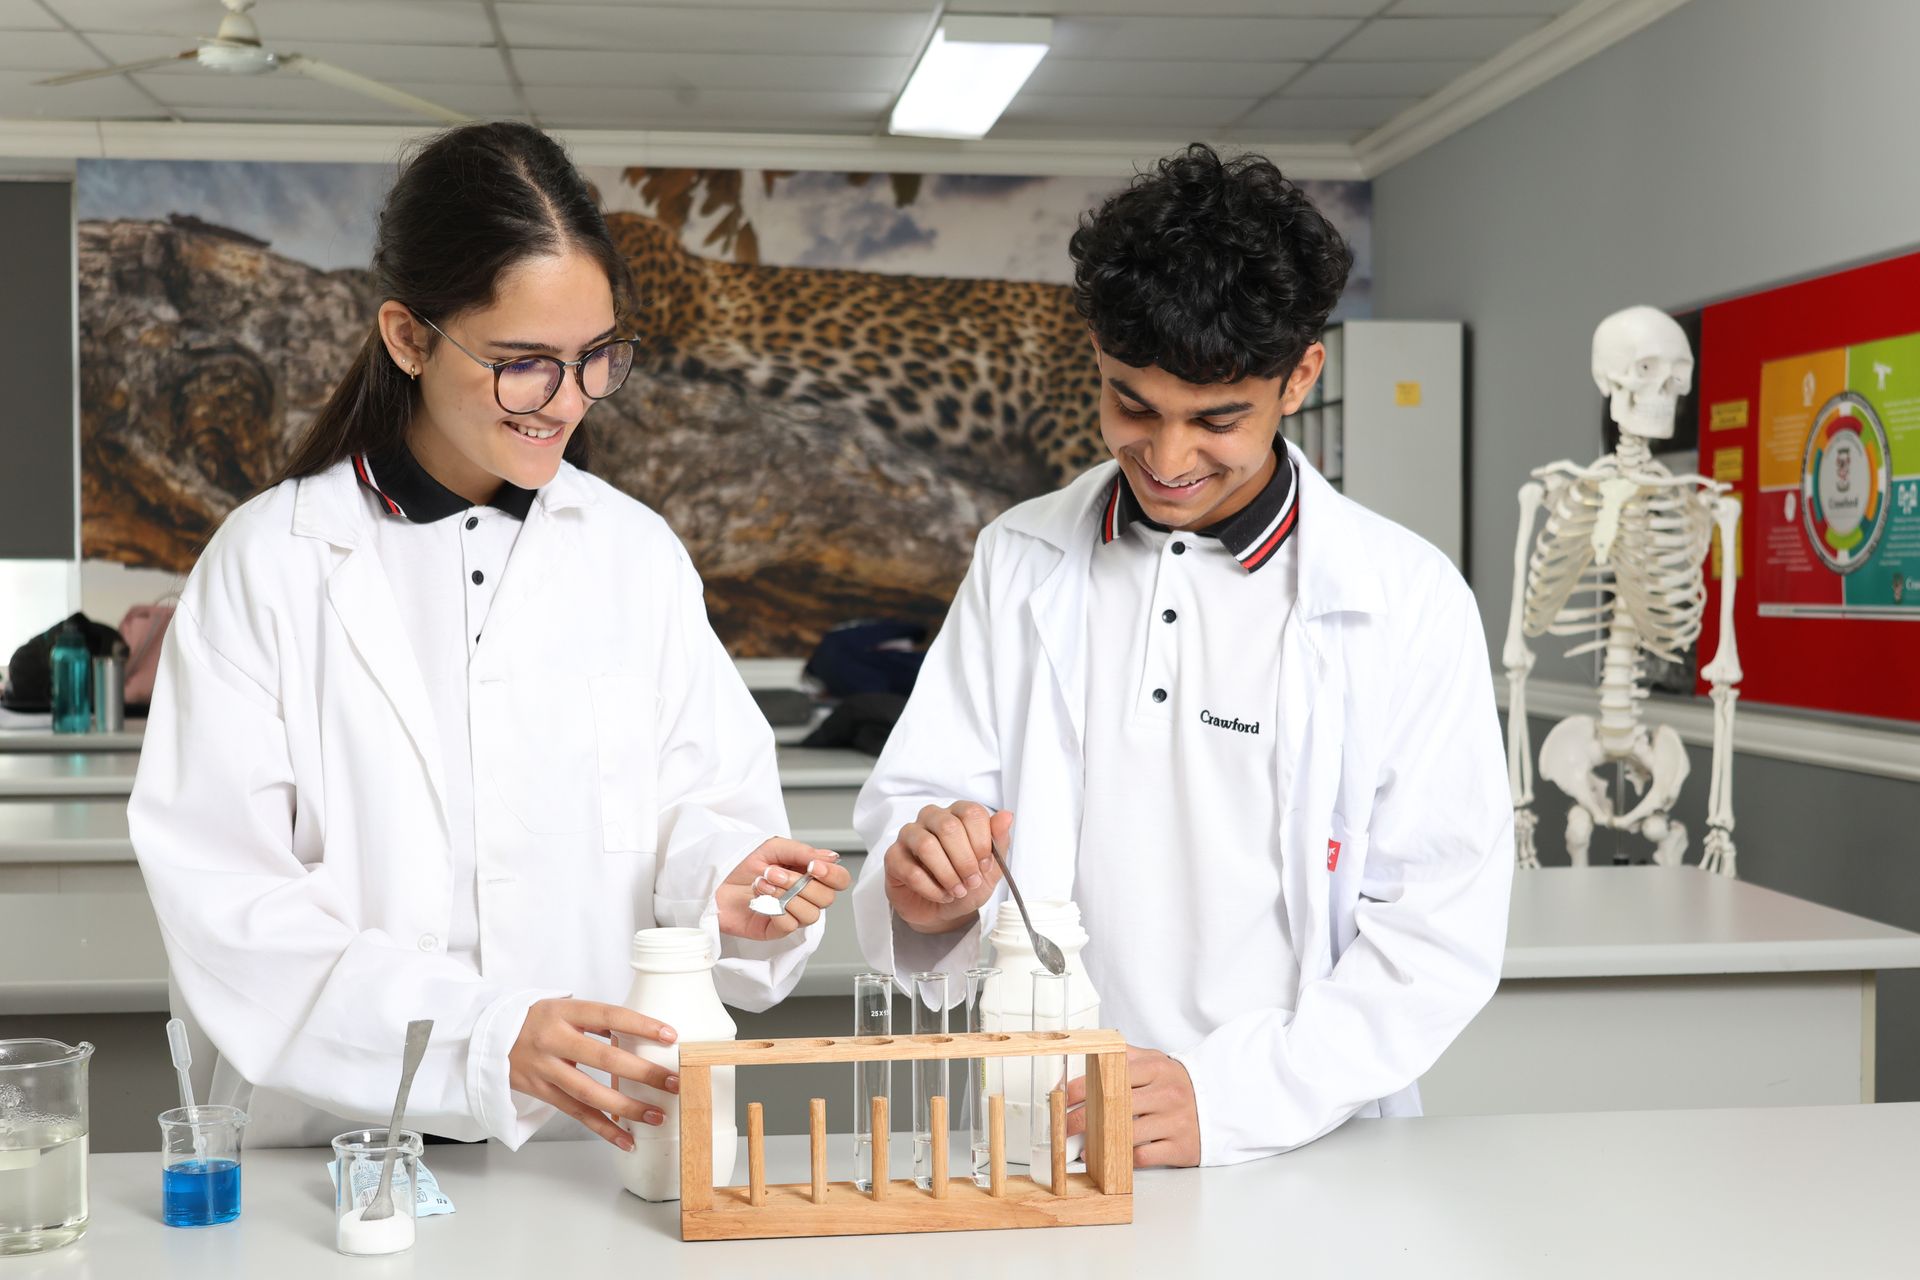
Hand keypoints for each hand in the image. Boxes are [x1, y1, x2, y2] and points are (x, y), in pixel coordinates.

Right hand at [507, 998, 677, 1150]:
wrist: (485, 1037)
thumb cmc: (533, 1020)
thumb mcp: (560, 1008)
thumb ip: (595, 1020)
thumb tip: (636, 1033)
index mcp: (563, 1013)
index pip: (609, 1015)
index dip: (640, 1025)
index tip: (670, 1034)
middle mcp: (553, 1041)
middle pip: (603, 1059)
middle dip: (642, 1072)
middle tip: (673, 1082)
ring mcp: (545, 1070)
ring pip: (590, 1093)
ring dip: (627, 1108)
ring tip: (656, 1115)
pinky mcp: (541, 1093)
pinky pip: (576, 1114)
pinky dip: (602, 1129)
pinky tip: (626, 1139)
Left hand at [716, 839, 850, 940]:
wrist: (714, 882)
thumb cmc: (741, 865)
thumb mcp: (773, 848)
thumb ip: (802, 851)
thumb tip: (830, 857)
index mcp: (808, 875)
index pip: (839, 881)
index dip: (832, 875)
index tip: (813, 867)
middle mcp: (804, 896)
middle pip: (827, 899)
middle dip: (799, 884)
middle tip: (774, 873)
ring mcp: (792, 915)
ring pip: (810, 914)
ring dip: (785, 896)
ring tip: (762, 884)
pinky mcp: (776, 930)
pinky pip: (789, 926)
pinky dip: (775, 911)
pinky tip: (760, 900)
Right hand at [883, 802, 1009, 933]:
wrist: (943, 910)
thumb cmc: (965, 883)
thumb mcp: (991, 868)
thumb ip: (999, 841)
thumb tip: (1006, 816)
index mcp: (957, 814)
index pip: (971, 812)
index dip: (982, 842)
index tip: (986, 865)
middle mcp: (932, 818)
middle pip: (949, 827)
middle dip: (965, 861)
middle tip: (971, 882)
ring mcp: (909, 835)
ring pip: (927, 845)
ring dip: (947, 874)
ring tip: (957, 891)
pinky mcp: (893, 857)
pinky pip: (910, 869)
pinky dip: (931, 888)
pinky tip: (941, 895)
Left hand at [1064, 1046, 1200, 1167]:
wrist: (1220, 1104)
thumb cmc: (1179, 1084)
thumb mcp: (1157, 1061)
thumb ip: (1126, 1055)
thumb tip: (1092, 1048)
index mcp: (1157, 1069)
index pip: (1112, 1074)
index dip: (1084, 1086)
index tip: (1063, 1096)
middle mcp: (1166, 1094)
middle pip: (1116, 1105)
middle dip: (1083, 1116)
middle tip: (1064, 1124)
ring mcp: (1174, 1122)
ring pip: (1129, 1132)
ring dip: (1100, 1140)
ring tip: (1081, 1144)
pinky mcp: (1180, 1147)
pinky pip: (1144, 1155)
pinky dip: (1122, 1158)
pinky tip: (1107, 1157)